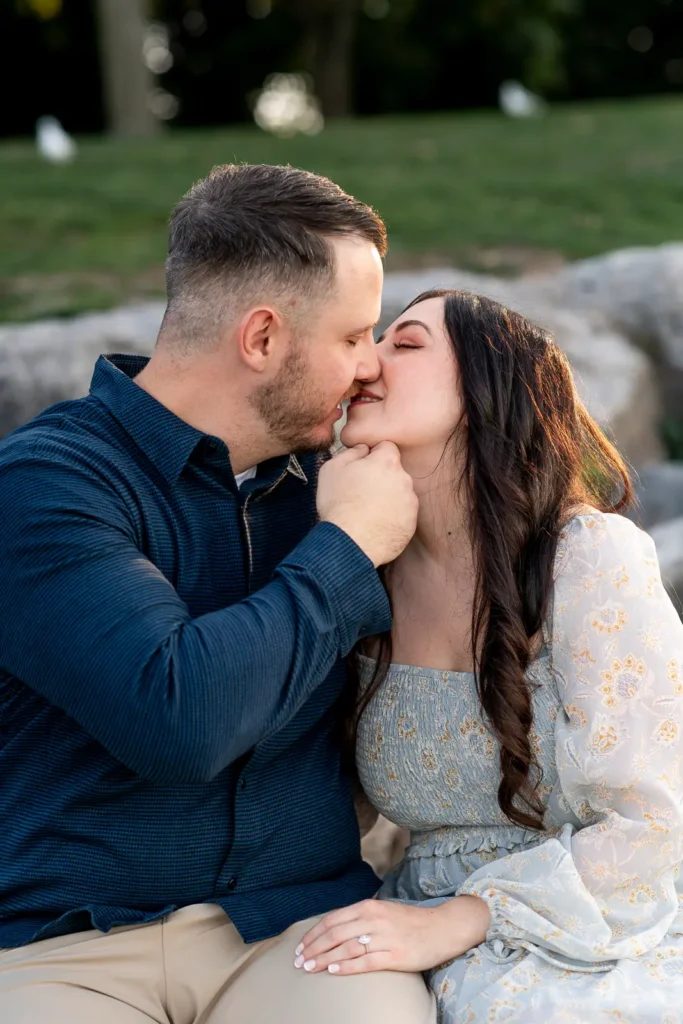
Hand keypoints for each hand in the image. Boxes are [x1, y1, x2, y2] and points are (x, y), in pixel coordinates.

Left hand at [293, 896, 489, 975]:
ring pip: (346, 948)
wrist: (442, 928)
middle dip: (313, 948)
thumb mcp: (382, 911)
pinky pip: (366, 961)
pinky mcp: (395, 954)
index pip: (333, 919)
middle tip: (298, 961)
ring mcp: (385, 937)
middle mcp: (374, 919)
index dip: (314, 934)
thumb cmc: (410, 922)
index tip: (300, 946)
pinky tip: (334, 970)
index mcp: (369, 906)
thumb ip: (361, 917)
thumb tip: (335, 927)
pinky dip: (347, 966)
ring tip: (310, 968)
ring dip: (324, 958)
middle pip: (335, 934)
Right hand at [317, 442, 417, 566]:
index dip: (374, 454)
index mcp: (387, 462)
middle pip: (394, 471)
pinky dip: (391, 517)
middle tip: (361, 491)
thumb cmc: (338, 505)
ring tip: (367, 511)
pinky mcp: (411, 523)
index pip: (387, 447)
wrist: (350, 543)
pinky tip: (375, 524)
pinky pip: (402, 514)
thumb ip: (351, 452)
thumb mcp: (331, 469)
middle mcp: (404, 480)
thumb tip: (363, 449)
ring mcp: (410, 503)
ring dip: (387, 497)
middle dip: (381, 477)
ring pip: (399, 493)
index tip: (363, 466)